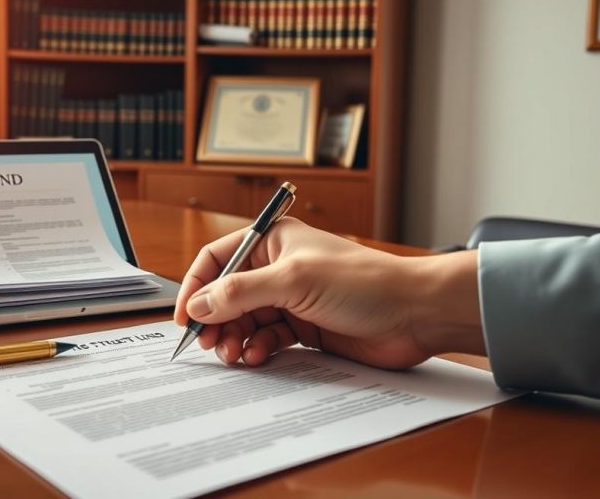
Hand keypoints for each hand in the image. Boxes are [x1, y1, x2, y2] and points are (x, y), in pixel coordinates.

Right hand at [173, 217, 483, 368]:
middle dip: (215, 320)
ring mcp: (291, 299)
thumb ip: (241, 292)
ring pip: (245, 321)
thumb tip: (200, 304)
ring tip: (234, 355)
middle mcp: (278, 268)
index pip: (218, 259)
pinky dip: (258, 349)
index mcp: (273, 241)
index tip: (184, 317)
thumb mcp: (294, 280)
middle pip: (227, 294)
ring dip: (235, 338)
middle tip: (209, 344)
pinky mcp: (304, 328)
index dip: (197, 287)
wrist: (414, 314)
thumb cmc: (363, 282)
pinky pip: (267, 339)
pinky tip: (259, 357)